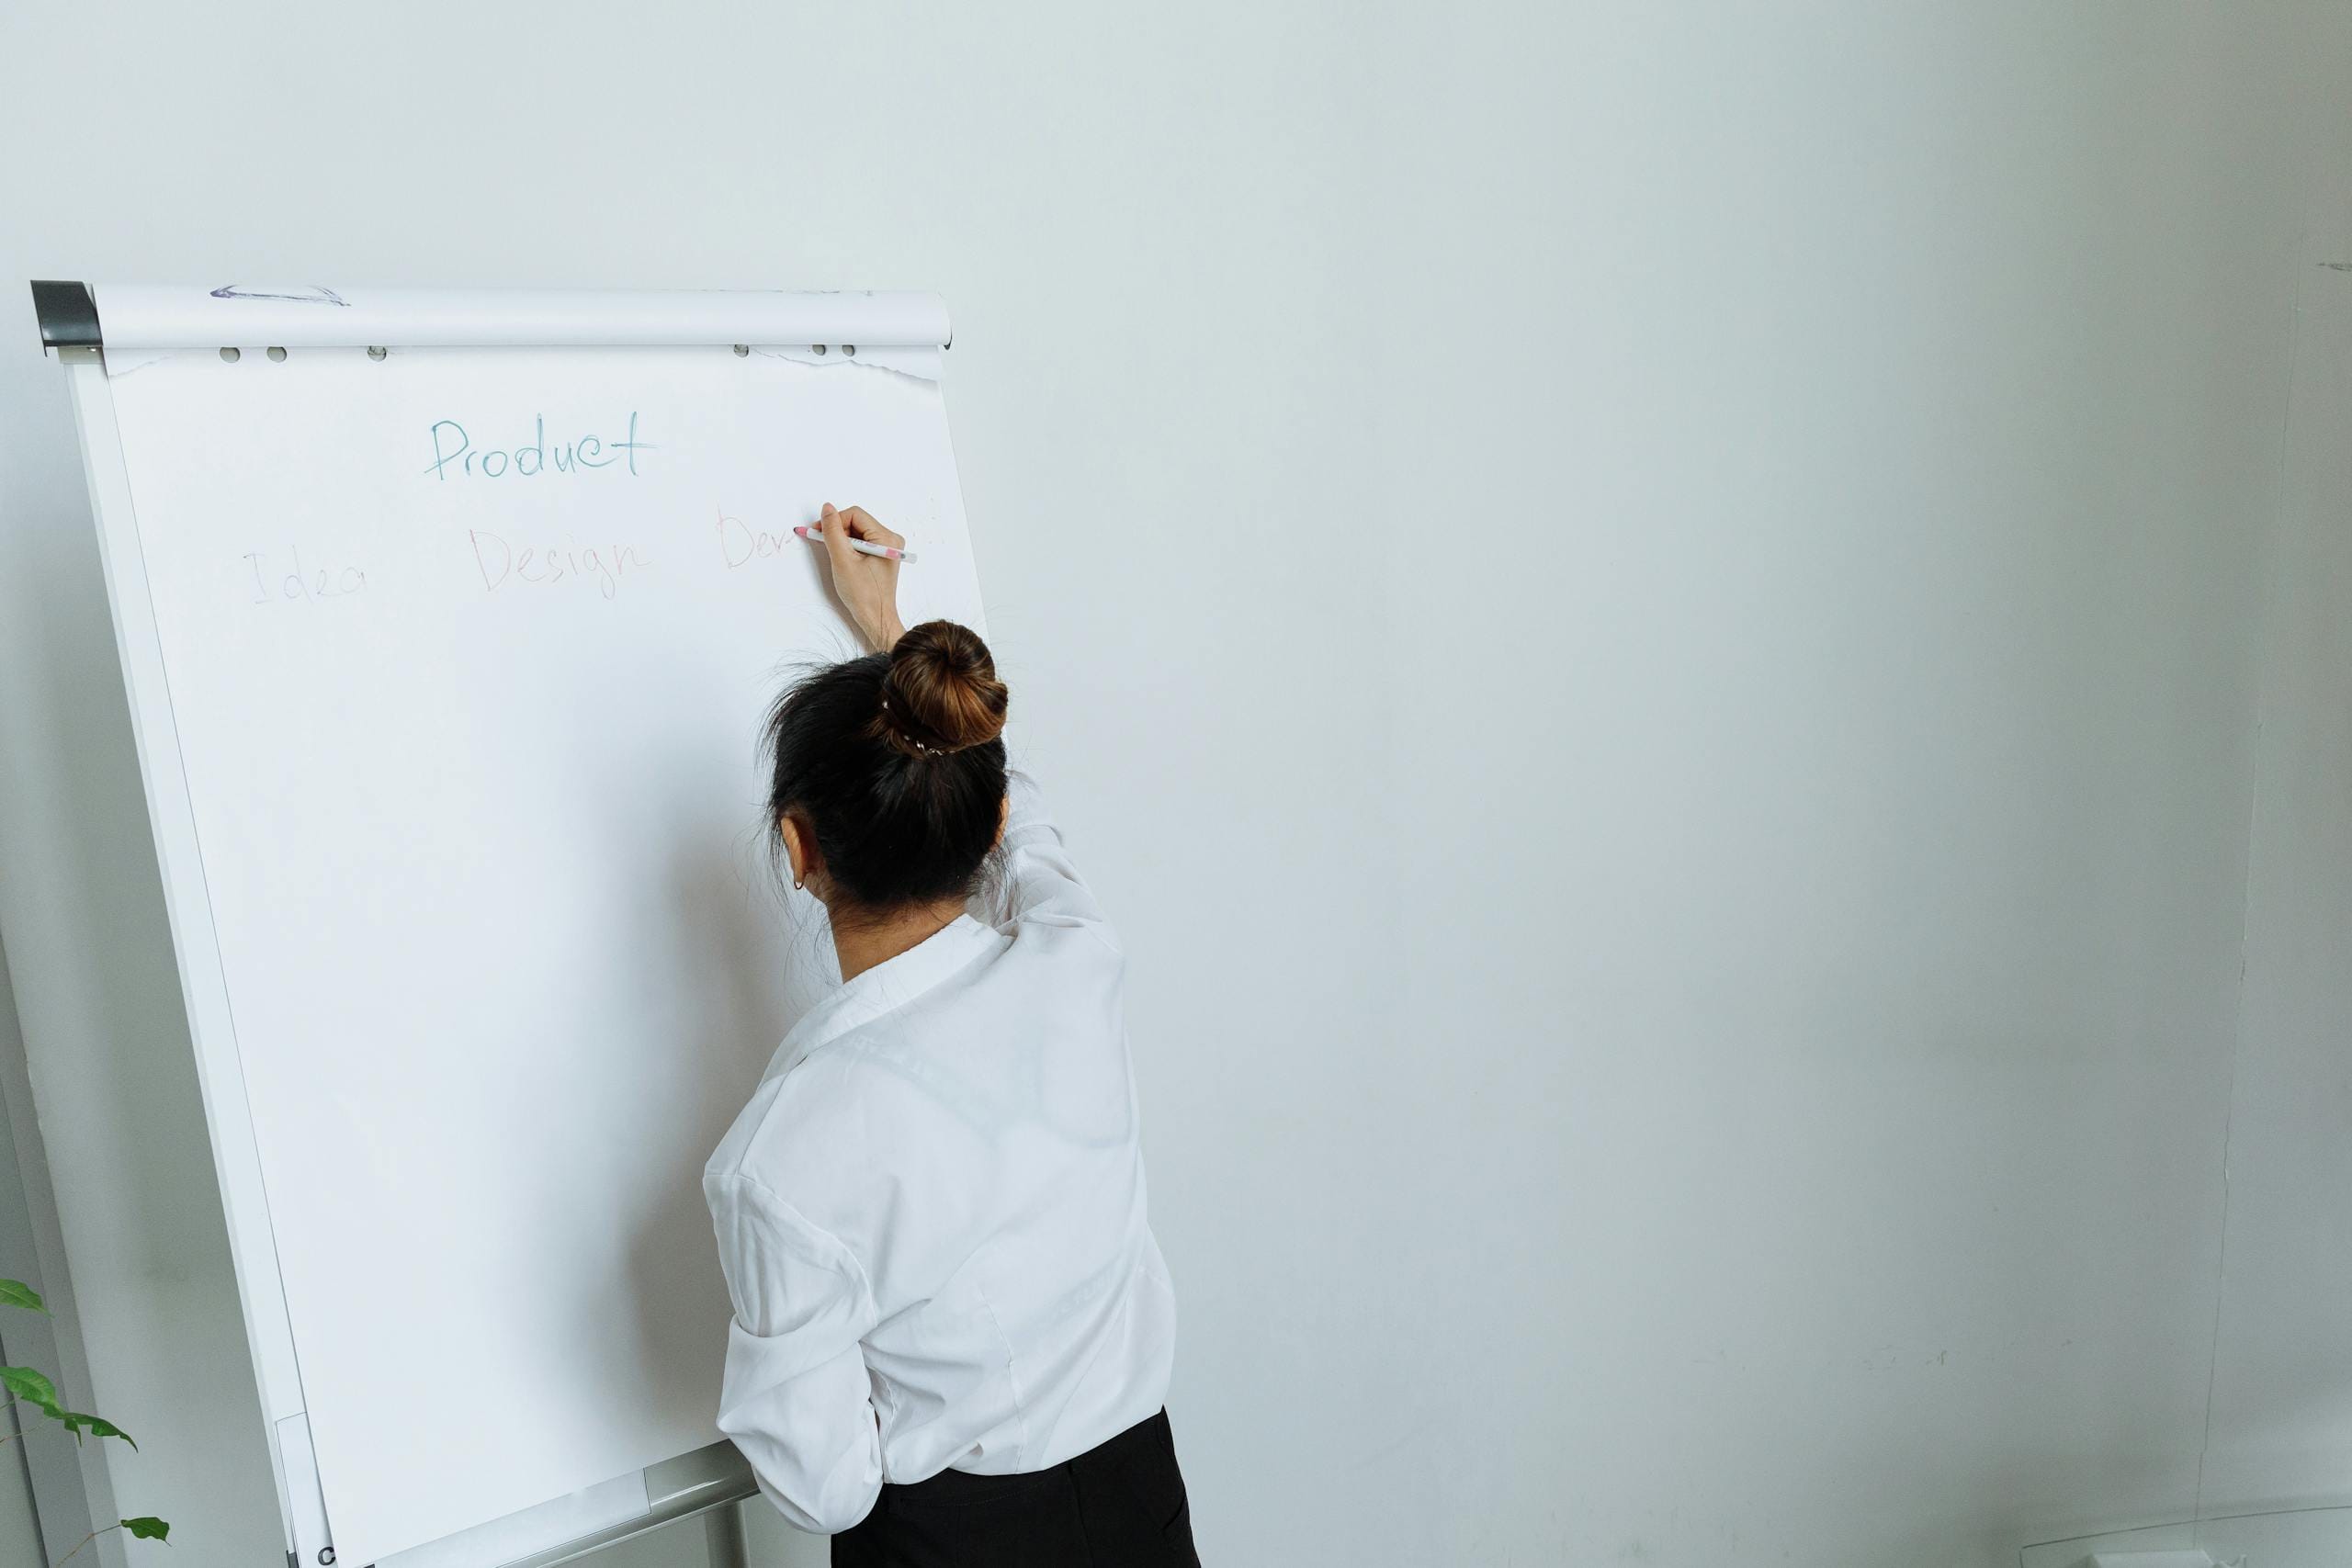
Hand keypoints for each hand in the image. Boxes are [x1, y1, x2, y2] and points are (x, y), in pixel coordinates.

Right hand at [816, 503, 906, 652]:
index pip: (855, 515)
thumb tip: (827, 508)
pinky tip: (844, 559)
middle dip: (838, 530)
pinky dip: (849, 547)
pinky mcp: (882, 555)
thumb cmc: (863, 595)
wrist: (875, 617)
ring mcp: (887, 547)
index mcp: (887, 539)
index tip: (818, 531)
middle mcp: (891, 540)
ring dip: (842, 540)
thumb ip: (833, 531)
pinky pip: (861, 542)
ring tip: (837, 557)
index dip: (834, 520)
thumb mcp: (842, 560)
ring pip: (857, 531)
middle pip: (857, 521)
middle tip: (824, 543)